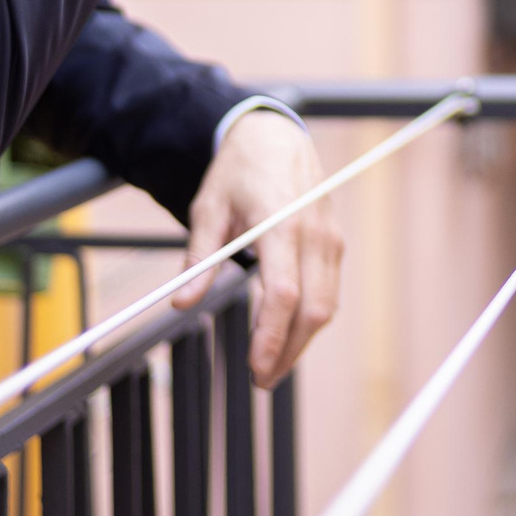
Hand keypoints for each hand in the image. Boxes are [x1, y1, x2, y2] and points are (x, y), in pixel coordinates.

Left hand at [173, 110, 336, 388]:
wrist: (276, 136)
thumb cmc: (239, 172)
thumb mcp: (207, 209)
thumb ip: (198, 258)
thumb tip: (180, 302)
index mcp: (280, 223)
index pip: (283, 294)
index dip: (271, 336)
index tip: (255, 367)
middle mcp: (313, 234)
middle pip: (312, 309)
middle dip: (289, 351)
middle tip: (261, 379)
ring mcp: (330, 239)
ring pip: (326, 306)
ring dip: (301, 341)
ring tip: (271, 365)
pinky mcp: (335, 244)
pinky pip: (329, 292)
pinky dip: (310, 319)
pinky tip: (285, 333)